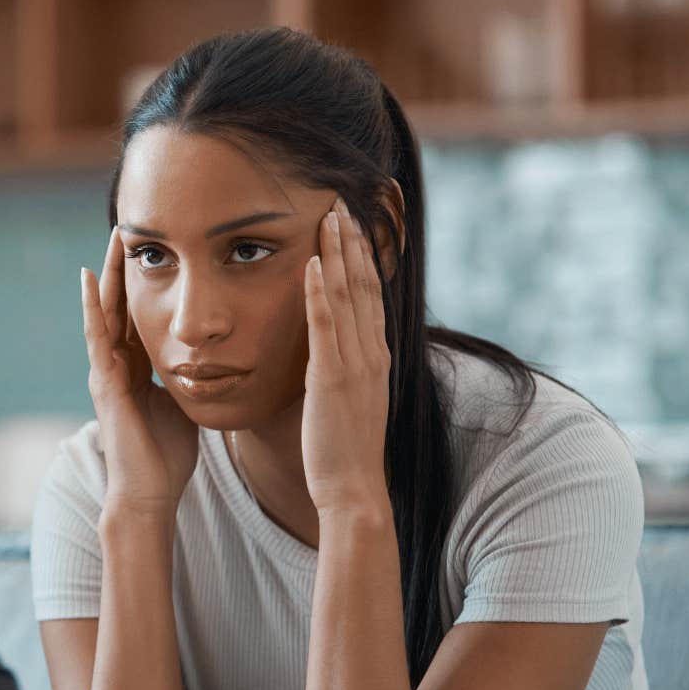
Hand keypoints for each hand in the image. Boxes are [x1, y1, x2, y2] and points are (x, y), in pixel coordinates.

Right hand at [82, 229, 199, 516]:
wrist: (151, 492)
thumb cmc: (168, 456)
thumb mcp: (185, 404)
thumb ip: (190, 379)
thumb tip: (216, 360)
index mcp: (137, 369)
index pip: (138, 314)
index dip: (143, 281)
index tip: (155, 247)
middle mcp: (117, 365)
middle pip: (119, 305)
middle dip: (123, 267)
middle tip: (129, 227)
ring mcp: (106, 372)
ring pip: (105, 312)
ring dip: (108, 275)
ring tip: (113, 239)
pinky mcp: (106, 383)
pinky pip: (97, 337)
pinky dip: (92, 306)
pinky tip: (90, 278)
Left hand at [301, 199, 391, 515]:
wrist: (352, 489)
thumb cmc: (344, 449)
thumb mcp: (347, 398)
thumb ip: (342, 367)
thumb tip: (328, 350)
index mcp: (375, 355)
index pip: (371, 293)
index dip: (364, 255)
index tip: (355, 222)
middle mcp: (371, 352)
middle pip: (364, 283)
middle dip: (354, 240)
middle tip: (343, 200)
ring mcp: (354, 363)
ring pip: (349, 296)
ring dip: (339, 253)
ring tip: (329, 215)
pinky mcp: (331, 378)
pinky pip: (326, 327)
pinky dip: (320, 293)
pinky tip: (313, 264)